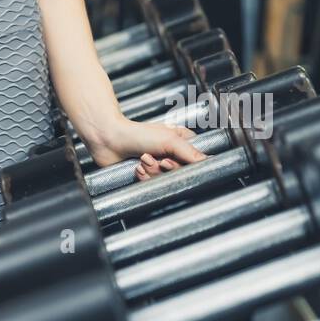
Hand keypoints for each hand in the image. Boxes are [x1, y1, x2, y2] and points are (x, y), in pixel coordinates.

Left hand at [85, 117, 206, 178]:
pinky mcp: (148, 176)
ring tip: (143, 161)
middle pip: (181, 174)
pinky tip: (138, 168)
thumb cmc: (138, 134)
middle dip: (166, 170)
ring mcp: (159, 165)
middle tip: (158, 161)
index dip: (187, 167)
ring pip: (166, 181)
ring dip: (153, 174)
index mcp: (182, 143)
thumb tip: (210, 163)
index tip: (173, 163)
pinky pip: (153, 186)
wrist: (109, 140)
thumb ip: (191, 153)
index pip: (197, 162)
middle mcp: (173, 154)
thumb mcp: (169, 140)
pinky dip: (145, 178)